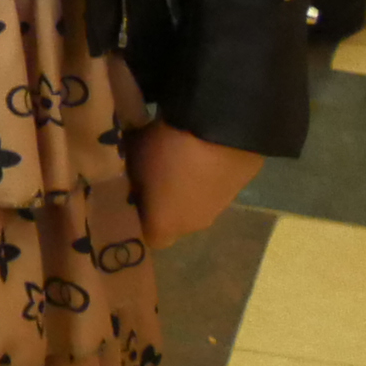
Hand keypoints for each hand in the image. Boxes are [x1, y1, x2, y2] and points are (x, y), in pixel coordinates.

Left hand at [128, 122, 265, 246]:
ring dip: (186, 189)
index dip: (137, 218)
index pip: (145, 236)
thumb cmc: (167, 149)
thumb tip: (127, 177)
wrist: (221, 130)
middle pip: (172, 222)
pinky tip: (201, 151)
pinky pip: (214, 187)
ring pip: (195, 205)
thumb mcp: (133, 156)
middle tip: (150, 174)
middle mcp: (192, 226)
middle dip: (162, 202)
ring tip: (178, 159)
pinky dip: (207, 176)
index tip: (129, 196)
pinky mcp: (238, 189)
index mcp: (163, 225)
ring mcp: (218, 209)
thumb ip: (128, 174)